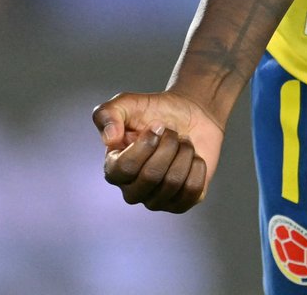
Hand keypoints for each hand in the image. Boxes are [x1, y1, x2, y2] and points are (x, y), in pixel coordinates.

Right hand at [92, 90, 224, 213]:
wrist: (193, 113)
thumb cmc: (156, 110)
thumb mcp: (128, 103)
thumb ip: (108, 113)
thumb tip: (109, 138)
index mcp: (115, 170)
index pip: (125, 168)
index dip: (146, 144)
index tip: (157, 124)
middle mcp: (133, 190)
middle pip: (152, 176)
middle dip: (169, 145)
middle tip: (172, 134)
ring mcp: (157, 200)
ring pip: (174, 182)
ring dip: (184, 153)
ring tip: (183, 144)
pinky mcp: (182, 202)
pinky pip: (193, 191)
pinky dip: (198, 167)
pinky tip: (193, 158)